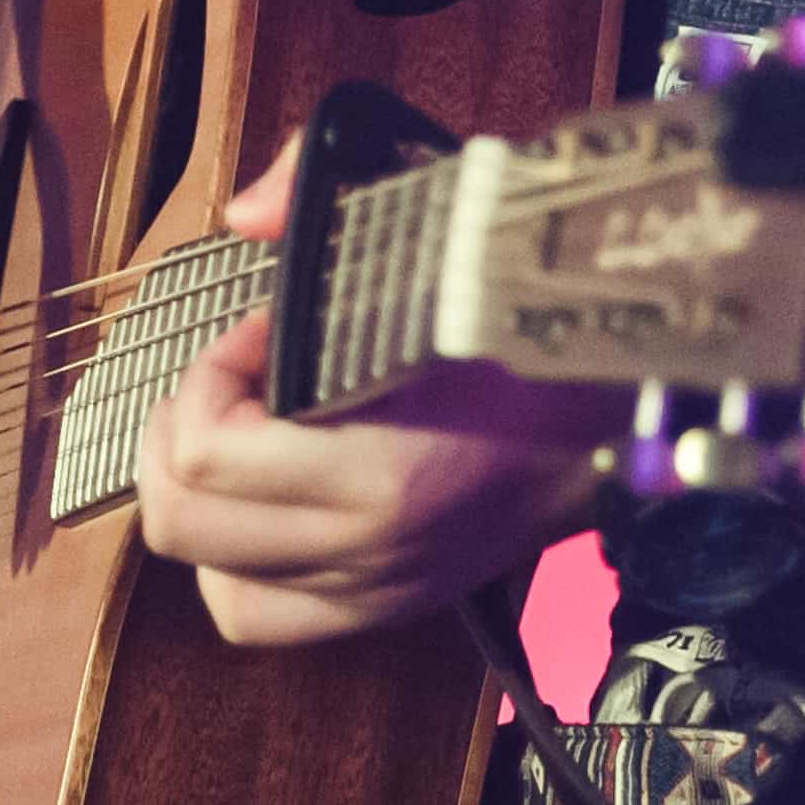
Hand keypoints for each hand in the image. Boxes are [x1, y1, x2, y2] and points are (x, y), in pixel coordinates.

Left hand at [137, 142, 608, 646]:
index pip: (209, 448)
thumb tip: (243, 214)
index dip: (213, 370)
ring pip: (209, 577)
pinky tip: (260, 507)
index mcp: (380, 469)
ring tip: (237, 443)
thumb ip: (324, 188)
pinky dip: (232, 564)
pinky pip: (254, 615)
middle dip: (183, 433)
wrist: (622, 418)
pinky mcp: (382, 608)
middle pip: (182, 520)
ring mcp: (374, 587)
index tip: (264, 328)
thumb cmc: (528, 326)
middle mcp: (367, 546)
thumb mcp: (443, 231)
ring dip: (198, 502)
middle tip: (232, 384)